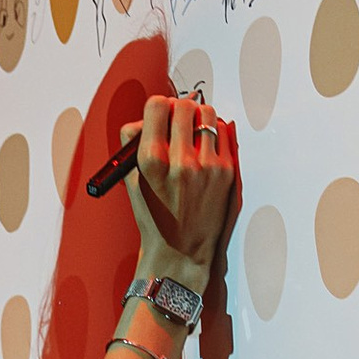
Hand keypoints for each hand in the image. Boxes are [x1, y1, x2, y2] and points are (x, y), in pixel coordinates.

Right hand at [122, 94, 237, 295]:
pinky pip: (224, 133)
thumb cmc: (154, 217)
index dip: (157, 107)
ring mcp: (207, 166)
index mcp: (151, 161)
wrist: (181, 252)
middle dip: (178, 109)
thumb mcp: (132, 181)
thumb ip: (133, 143)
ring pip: (208, 115)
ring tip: (193, 133)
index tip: (159, 113)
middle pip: (184, 106)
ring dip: (198, 118)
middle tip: (177, 120)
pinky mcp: (227, 172)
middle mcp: (180, 161)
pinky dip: (214, 134)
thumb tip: (144, 118)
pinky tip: (206, 147)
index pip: (157, 106)